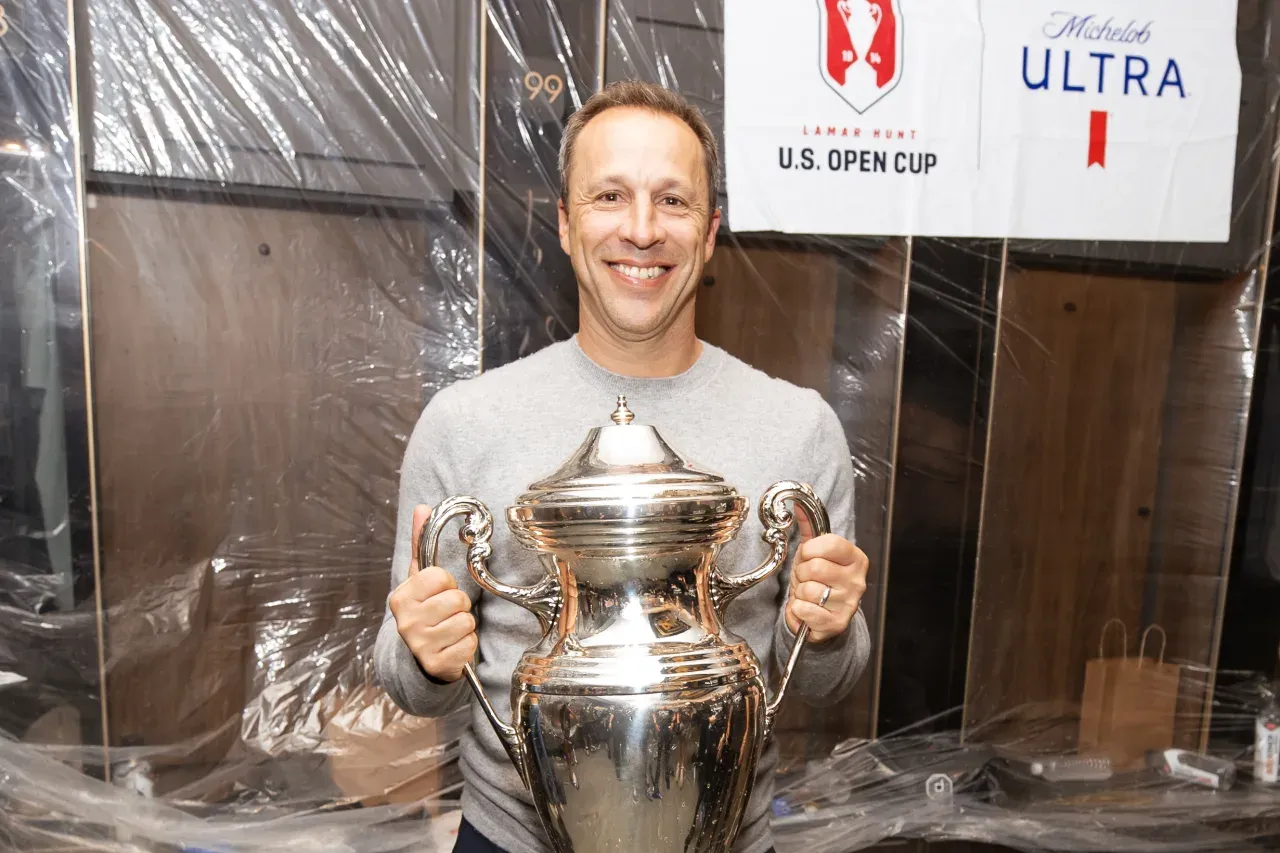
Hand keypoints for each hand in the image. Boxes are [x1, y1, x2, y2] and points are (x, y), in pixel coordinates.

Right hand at [388, 504, 477, 681]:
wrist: (420, 660)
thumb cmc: (426, 613)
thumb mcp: (420, 580)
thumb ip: (421, 544)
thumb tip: (422, 507)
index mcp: (401, 598)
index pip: (439, 576)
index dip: (447, 583)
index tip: (439, 593)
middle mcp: (405, 622)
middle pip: (456, 599)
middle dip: (459, 606)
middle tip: (447, 614)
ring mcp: (419, 645)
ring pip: (465, 621)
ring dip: (465, 626)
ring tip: (451, 630)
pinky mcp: (436, 665)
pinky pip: (468, 645)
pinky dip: (467, 645)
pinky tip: (454, 646)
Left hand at [784, 510, 868, 642]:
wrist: (822, 617)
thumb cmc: (819, 580)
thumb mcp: (815, 552)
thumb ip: (809, 527)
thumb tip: (798, 502)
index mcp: (856, 558)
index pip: (830, 544)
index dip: (810, 550)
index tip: (808, 556)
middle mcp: (857, 581)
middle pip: (815, 567)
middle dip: (801, 573)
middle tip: (806, 579)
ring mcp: (849, 604)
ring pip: (808, 589)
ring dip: (800, 592)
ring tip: (808, 594)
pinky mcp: (837, 623)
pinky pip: (804, 610)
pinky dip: (797, 609)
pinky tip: (806, 609)